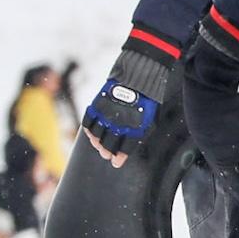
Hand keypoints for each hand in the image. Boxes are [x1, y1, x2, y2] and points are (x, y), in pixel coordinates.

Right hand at [83, 37, 176, 166]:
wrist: (139, 75)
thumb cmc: (148, 97)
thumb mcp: (150, 117)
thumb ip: (141, 131)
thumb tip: (131, 143)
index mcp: (135, 128)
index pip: (124, 148)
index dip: (119, 157)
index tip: (116, 162)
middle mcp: (119, 123)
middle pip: (109, 144)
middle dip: (107, 152)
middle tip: (106, 155)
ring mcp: (107, 114)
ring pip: (97, 135)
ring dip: (97, 142)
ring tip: (98, 145)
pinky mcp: (98, 104)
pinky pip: (89, 121)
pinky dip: (88, 129)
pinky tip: (91, 133)